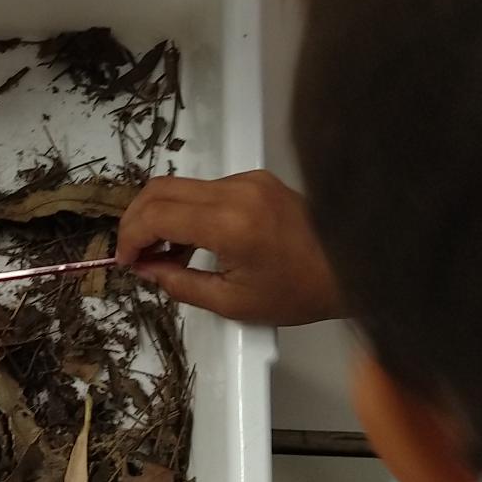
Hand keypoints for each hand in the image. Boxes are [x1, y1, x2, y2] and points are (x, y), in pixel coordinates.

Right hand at [116, 171, 344, 325]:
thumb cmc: (299, 292)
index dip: (130, 237)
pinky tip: (191, 240)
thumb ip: (179, 283)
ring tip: (162, 252)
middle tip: (133, 253)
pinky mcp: (255, 178)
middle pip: (159, 189)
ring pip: (179, 185)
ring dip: (160, 215)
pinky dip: (186, 210)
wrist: (356, 267)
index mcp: (230, 224)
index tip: (125, 261)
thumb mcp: (232, 303)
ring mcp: (247, 179)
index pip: (157, 215)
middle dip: (136, 220)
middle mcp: (236, 190)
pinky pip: (204, 188)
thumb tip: (145, 269)